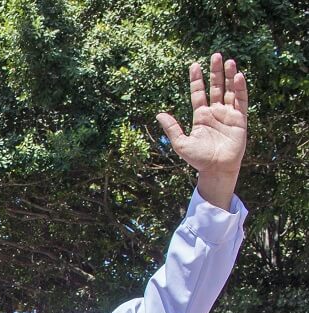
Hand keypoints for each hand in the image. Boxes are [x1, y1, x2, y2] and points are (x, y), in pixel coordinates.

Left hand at [156, 53, 247, 209]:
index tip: (194, 65)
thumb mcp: (181, 143)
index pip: (198, 93)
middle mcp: (215, 112)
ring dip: (228, 76)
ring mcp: (228, 114)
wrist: (216, 169)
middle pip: (216, 87)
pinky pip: (241, 100)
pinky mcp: (240, 119)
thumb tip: (159, 114)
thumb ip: (172, 128)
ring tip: (228, 61)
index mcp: (200, 116)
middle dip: (215, 72)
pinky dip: (240, 88)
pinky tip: (238, 76)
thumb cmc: (198, 159)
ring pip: (229, 90)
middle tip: (215, 55)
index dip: (197, 80)